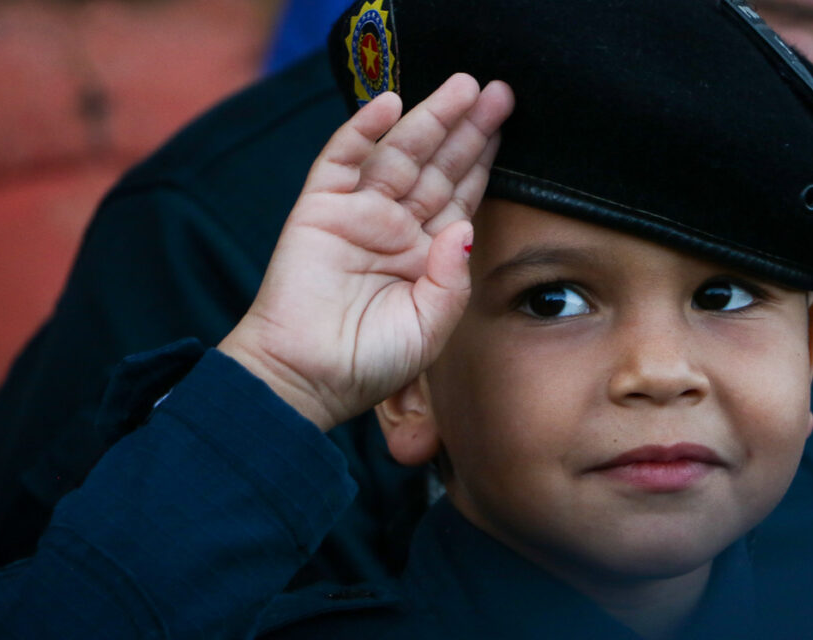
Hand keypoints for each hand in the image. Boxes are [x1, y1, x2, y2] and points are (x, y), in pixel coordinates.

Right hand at [219, 74, 514, 430]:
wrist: (307, 379)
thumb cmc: (369, 362)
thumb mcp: (429, 328)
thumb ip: (451, 282)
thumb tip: (463, 227)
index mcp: (424, 255)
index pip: (459, 195)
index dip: (482, 160)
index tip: (506, 125)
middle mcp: (394, 227)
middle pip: (437, 166)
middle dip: (467, 129)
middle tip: (498, 92)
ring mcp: (357, 214)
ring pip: (399, 154)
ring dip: (429, 119)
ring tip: (462, 87)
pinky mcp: (319, 209)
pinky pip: (342, 159)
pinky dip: (362, 130)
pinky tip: (389, 104)